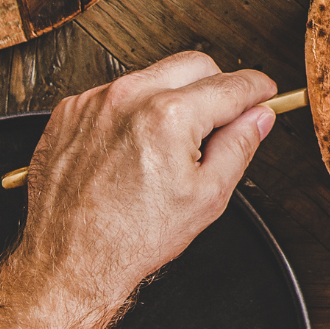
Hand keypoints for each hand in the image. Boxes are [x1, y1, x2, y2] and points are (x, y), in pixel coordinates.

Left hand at [15, 51, 277, 312]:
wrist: (66, 263)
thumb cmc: (130, 239)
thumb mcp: (207, 197)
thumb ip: (240, 146)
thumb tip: (258, 117)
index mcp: (169, 116)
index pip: (232, 85)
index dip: (257, 90)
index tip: (264, 94)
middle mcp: (130, 97)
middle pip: (196, 65)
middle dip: (217, 85)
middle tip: (220, 120)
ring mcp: (95, 102)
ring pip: (154, 76)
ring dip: (173, 96)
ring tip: (169, 145)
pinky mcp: (70, 112)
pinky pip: (116, 93)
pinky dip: (133, 109)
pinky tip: (134, 146)